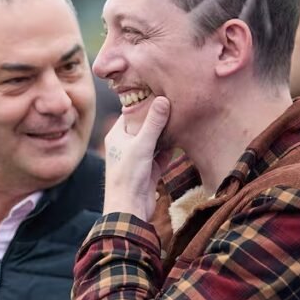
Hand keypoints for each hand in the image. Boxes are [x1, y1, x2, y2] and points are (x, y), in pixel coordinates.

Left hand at [103, 96, 171, 219]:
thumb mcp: (141, 145)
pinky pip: (162, 154)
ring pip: (155, 139)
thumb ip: (153, 123)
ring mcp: (138, 157)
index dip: (144, 102)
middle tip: (176, 101)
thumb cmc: (128, 176)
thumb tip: (162, 99)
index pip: (130, 112)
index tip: (161, 90)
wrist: (130, 209)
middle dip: (159, 116)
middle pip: (144, 125)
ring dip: (167, 132)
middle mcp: (126, 145)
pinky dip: (170, 148)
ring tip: (182, 115)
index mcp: (117, 135)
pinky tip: (182, 137)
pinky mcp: (149, 169)